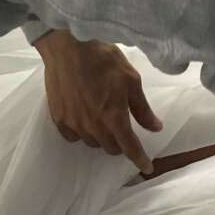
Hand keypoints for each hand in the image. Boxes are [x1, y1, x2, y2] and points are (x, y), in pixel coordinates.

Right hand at [34, 30, 164, 172]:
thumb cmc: (103, 59)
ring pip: (92, 143)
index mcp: (114, 118)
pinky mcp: (58, 118)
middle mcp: (94, 126)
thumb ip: (142, 109)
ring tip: (101, 117)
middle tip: (121, 126)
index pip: (130, 148)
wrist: (68, 46)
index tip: (147, 168)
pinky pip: (73, 136)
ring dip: (100, 136)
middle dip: (120, 142)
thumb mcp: (131, 80)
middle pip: (110, 148)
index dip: (140, 160)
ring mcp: (74, 124)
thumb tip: (155, 127)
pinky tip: (83, 118)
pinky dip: (81, 132)